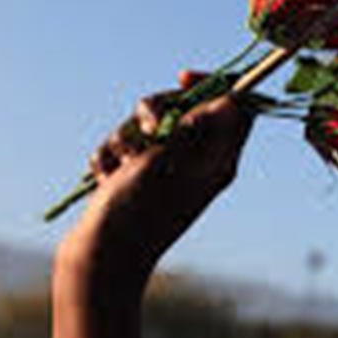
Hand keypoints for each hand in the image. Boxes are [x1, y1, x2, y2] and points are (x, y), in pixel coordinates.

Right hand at [58, 72, 255, 291]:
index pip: (235, 109)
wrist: (102, 259)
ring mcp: (162, 166)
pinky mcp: (132, 173)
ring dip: (126, 137)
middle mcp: (195, 160)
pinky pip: (120, 144)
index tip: (183, 77)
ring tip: (122, 166)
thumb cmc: (143, 214)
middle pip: (184, 105)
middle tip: (149, 129)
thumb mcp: (175, 163)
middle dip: (156, 109)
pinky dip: (110, 158)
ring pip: (145, 122)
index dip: (214, 85)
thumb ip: (199, 127)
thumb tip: (232, 99)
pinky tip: (108, 180)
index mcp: (219, 160)